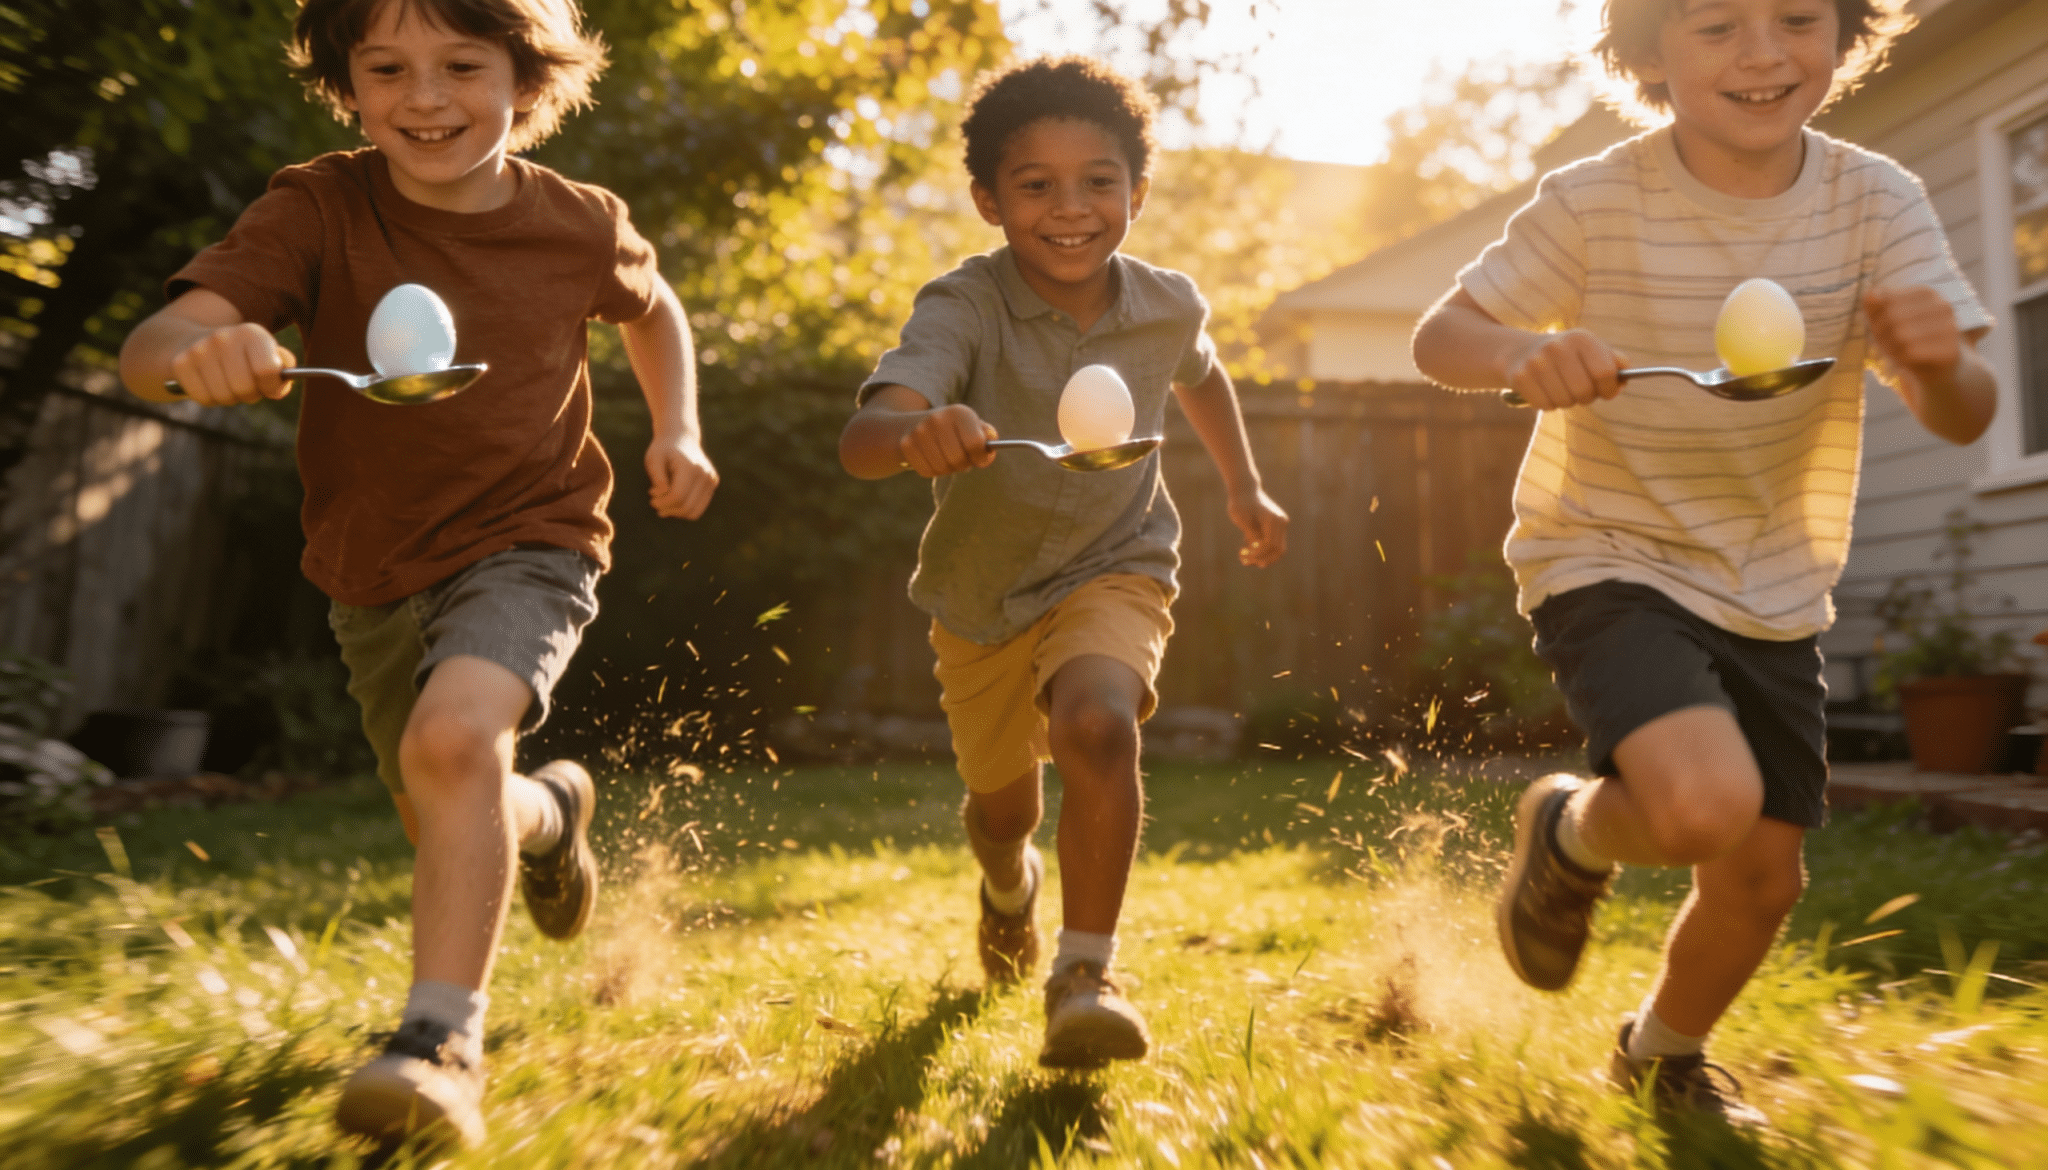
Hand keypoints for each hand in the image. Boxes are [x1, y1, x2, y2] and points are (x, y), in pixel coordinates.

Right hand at [167, 324, 294, 405]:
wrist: (192, 340)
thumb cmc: (241, 356)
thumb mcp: (266, 353)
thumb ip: (284, 367)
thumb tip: (281, 381)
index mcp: (251, 333)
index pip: (268, 370)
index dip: (272, 385)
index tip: (268, 385)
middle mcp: (223, 337)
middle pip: (245, 388)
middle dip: (250, 394)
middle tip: (247, 386)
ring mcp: (199, 350)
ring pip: (224, 396)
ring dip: (230, 397)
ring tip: (228, 383)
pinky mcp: (180, 364)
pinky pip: (203, 398)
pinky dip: (210, 398)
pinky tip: (210, 383)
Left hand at [646, 432, 717, 518]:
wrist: (681, 438)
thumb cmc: (663, 450)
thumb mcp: (653, 458)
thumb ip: (656, 475)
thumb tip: (664, 492)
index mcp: (691, 467)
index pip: (678, 496)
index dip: (662, 502)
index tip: (651, 496)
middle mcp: (706, 475)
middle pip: (686, 507)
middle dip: (667, 509)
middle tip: (654, 501)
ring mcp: (712, 480)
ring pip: (694, 512)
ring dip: (676, 512)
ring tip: (663, 501)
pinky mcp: (713, 484)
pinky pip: (698, 508)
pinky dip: (684, 509)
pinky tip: (672, 499)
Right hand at [899, 404, 995, 476]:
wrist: (918, 424)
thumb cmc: (955, 431)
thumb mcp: (973, 427)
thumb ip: (988, 438)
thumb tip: (989, 451)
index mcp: (959, 412)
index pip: (975, 443)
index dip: (980, 456)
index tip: (978, 456)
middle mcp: (938, 419)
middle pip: (958, 459)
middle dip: (963, 464)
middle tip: (962, 459)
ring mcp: (920, 431)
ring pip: (942, 468)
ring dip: (948, 469)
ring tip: (948, 458)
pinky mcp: (907, 444)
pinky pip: (927, 471)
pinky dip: (933, 471)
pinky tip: (934, 460)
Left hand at [1229, 488, 1288, 566]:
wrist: (1244, 490)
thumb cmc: (1241, 504)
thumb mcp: (1243, 520)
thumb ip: (1251, 534)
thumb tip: (1257, 549)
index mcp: (1274, 519)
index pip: (1271, 545)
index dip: (1259, 555)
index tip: (1245, 559)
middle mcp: (1281, 522)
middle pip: (1278, 550)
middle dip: (1263, 559)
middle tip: (1245, 562)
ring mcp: (1280, 524)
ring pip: (1276, 549)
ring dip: (1262, 557)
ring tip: (1244, 560)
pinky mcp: (1275, 527)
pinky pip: (1271, 543)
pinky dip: (1260, 550)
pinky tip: (1245, 550)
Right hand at [1504, 329, 1624, 409]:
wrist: (1521, 352)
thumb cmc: (1567, 356)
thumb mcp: (1591, 350)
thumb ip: (1613, 361)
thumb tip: (1625, 377)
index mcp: (1580, 338)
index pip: (1604, 372)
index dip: (1610, 388)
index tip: (1607, 391)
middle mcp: (1557, 346)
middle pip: (1584, 391)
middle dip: (1587, 397)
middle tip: (1582, 392)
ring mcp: (1536, 362)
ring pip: (1565, 401)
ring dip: (1568, 401)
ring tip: (1562, 388)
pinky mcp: (1520, 377)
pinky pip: (1545, 406)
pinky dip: (1549, 404)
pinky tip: (1546, 391)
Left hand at [1865, 286, 1961, 387]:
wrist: (1935, 367)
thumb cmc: (1905, 339)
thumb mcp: (1883, 320)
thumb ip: (1874, 305)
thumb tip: (1871, 294)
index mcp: (1926, 293)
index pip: (1887, 300)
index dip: (1875, 318)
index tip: (1879, 328)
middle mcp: (1942, 306)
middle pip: (1893, 317)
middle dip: (1881, 334)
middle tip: (1885, 344)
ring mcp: (1950, 327)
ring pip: (1902, 336)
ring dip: (1890, 348)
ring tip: (1897, 352)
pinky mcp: (1951, 349)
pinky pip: (1912, 353)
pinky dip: (1902, 360)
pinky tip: (1908, 361)